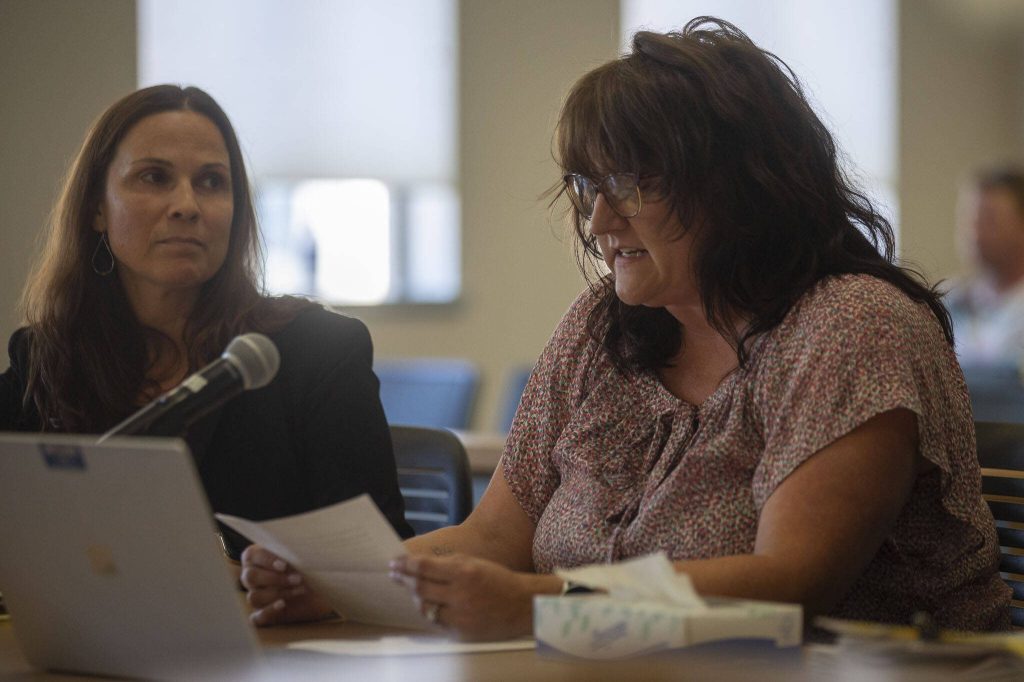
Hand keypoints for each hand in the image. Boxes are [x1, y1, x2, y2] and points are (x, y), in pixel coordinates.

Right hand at [240, 545, 333, 625]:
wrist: (322, 589)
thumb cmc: (307, 565)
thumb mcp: (303, 554)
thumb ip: (294, 549)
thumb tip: (296, 546)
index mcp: (256, 557)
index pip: (251, 556)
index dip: (266, 560)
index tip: (284, 565)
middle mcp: (251, 577)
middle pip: (250, 577)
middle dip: (274, 578)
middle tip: (297, 578)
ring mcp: (256, 596)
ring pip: (254, 597)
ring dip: (277, 593)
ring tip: (300, 590)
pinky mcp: (263, 615)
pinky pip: (256, 618)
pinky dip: (268, 611)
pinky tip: (282, 605)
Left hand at [389, 553, 556, 640]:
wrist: (521, 605)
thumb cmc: (497, 579)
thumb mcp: (474, 562)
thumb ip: (447, 563)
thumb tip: (419, 563)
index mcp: (464, 572)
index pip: (424, 567)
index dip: (405, 564)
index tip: (394, 562)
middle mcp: (460, 594)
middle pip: (420, 587)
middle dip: (403, 579)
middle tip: (394, 574)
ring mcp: (460, 616)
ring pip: (424, 607)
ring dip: (415, 597)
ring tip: (411, 589)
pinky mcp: (461, 632)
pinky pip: (436, 622)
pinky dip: (430, 613)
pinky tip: (428, 605)